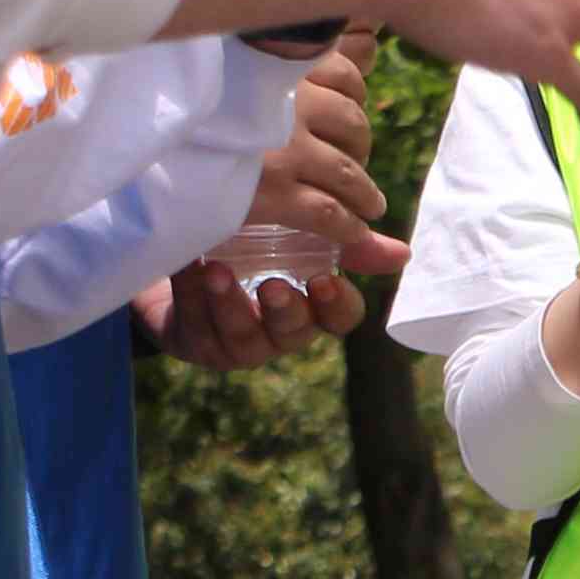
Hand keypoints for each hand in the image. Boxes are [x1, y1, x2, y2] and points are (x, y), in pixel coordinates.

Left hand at [153, 252, 360, 366]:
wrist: (176, 255)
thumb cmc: (246, 245)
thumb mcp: (292, 235)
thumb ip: (341, 240)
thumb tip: (403, 253)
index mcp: (311, 305)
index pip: (340, 317)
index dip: (336, 305)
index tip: (325, 280)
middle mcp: (279, 330)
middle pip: (295, 332)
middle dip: (285, 311)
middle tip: (273, 285)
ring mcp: (236, 342)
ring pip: (242, 336)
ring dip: (230, 304)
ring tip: (216, 272)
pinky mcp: (193, 342)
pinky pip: (194, 326)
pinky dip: (190, 296)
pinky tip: (186, 267)